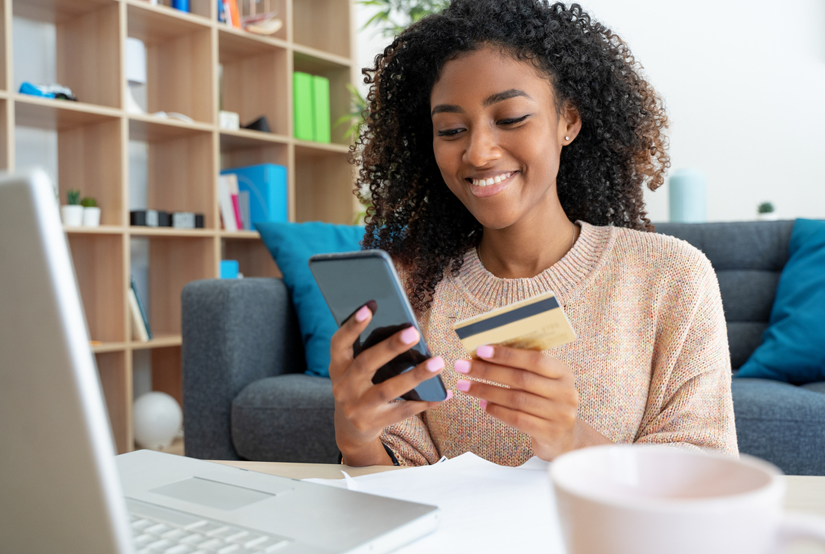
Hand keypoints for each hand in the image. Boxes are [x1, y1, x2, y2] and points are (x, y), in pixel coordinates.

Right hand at [329, 304, 451, 465]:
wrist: (350, 430)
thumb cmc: (359, 388)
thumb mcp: (354, 371)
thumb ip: (370, 352)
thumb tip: (406, 330)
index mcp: (338, 366)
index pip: (340, 342)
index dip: (352, 325)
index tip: (370, 306)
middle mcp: (343, 386)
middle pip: (366, 363)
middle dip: (391, 347)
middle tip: (414, 332)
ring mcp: (356, 407)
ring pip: (388, 389)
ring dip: (415, 375)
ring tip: (438, 362)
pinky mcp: (371, 423)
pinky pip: (402, 411)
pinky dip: (424, 402)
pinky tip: (443, 393)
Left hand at [454, 345, 610, 459]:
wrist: (565, 438)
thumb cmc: (546, 402)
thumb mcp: (543, 382)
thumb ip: (523, 368)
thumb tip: (485, 354)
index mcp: (563, 373)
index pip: (534, 359)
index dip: (506, 354)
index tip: (480, 350)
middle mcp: (565, 392)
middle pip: (521, 379)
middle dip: (487, 371)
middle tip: (462, 367)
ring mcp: (559, 414)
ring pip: (515, 399)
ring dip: (486, 391)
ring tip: (465, 386)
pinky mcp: (549, 433)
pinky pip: (517, 419)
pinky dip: (496, 410)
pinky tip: (482, 404)